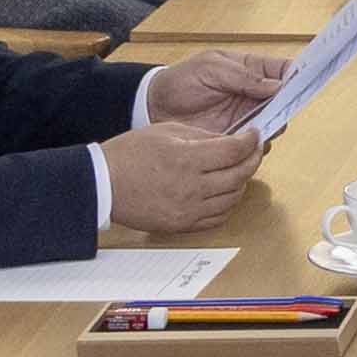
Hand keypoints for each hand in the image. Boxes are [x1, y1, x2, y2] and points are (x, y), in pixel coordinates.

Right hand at [97, 117, 265, 239]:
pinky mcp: (183, 225)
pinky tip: (224, 191)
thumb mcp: (166, 131)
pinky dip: (228, 204)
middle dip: (252, 160)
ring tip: (239, 169)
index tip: (254, 135)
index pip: (234, 152)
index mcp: (187, 160)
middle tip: (253, 150)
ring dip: (242, 182)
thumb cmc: (129, 154)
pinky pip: (218, 217)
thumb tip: (229, 140)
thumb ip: (202, 135)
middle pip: (239, 175)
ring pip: (233, 198)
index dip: (250, 141)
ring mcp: (189, 210)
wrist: (102, 184)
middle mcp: (192, 188)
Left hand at [141, 48, 293, 132]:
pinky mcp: (236, 138)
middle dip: (289, 104)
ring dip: (275, 126)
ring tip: (264, 127)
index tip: (306, 81)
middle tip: (284, 108)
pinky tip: (250, 143)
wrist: (154, 107)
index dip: (298, 75)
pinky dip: (258, 145)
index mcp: (250, 70)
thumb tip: (277, 85)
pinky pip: (256, 143)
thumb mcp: (211, 68)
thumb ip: (243, 76)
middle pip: (286, 99)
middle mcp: (253, 94)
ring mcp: (247, 117)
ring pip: (276, 123)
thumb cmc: (181, 81)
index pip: (283, 71)